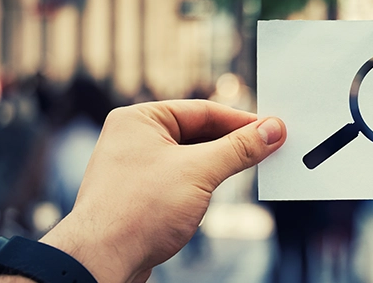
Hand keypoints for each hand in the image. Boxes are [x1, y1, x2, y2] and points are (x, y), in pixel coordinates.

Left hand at [38, 100, 284, 282]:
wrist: (101, 261)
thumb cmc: (136, 211)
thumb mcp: (199, 172)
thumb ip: (239, 148)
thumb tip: (272, 130)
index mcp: (139, 119)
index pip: (202, 111)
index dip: (241, 121)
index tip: (272, 129)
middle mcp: (134, 139)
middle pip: (198, 133)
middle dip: (233, 143)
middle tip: (269, 147)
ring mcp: (135, 168)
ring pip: (190, 158)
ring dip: (220, 164)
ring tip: (252, 167)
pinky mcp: (140, 195)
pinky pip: (180, 179)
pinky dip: (204, 183)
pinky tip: (220, 191)